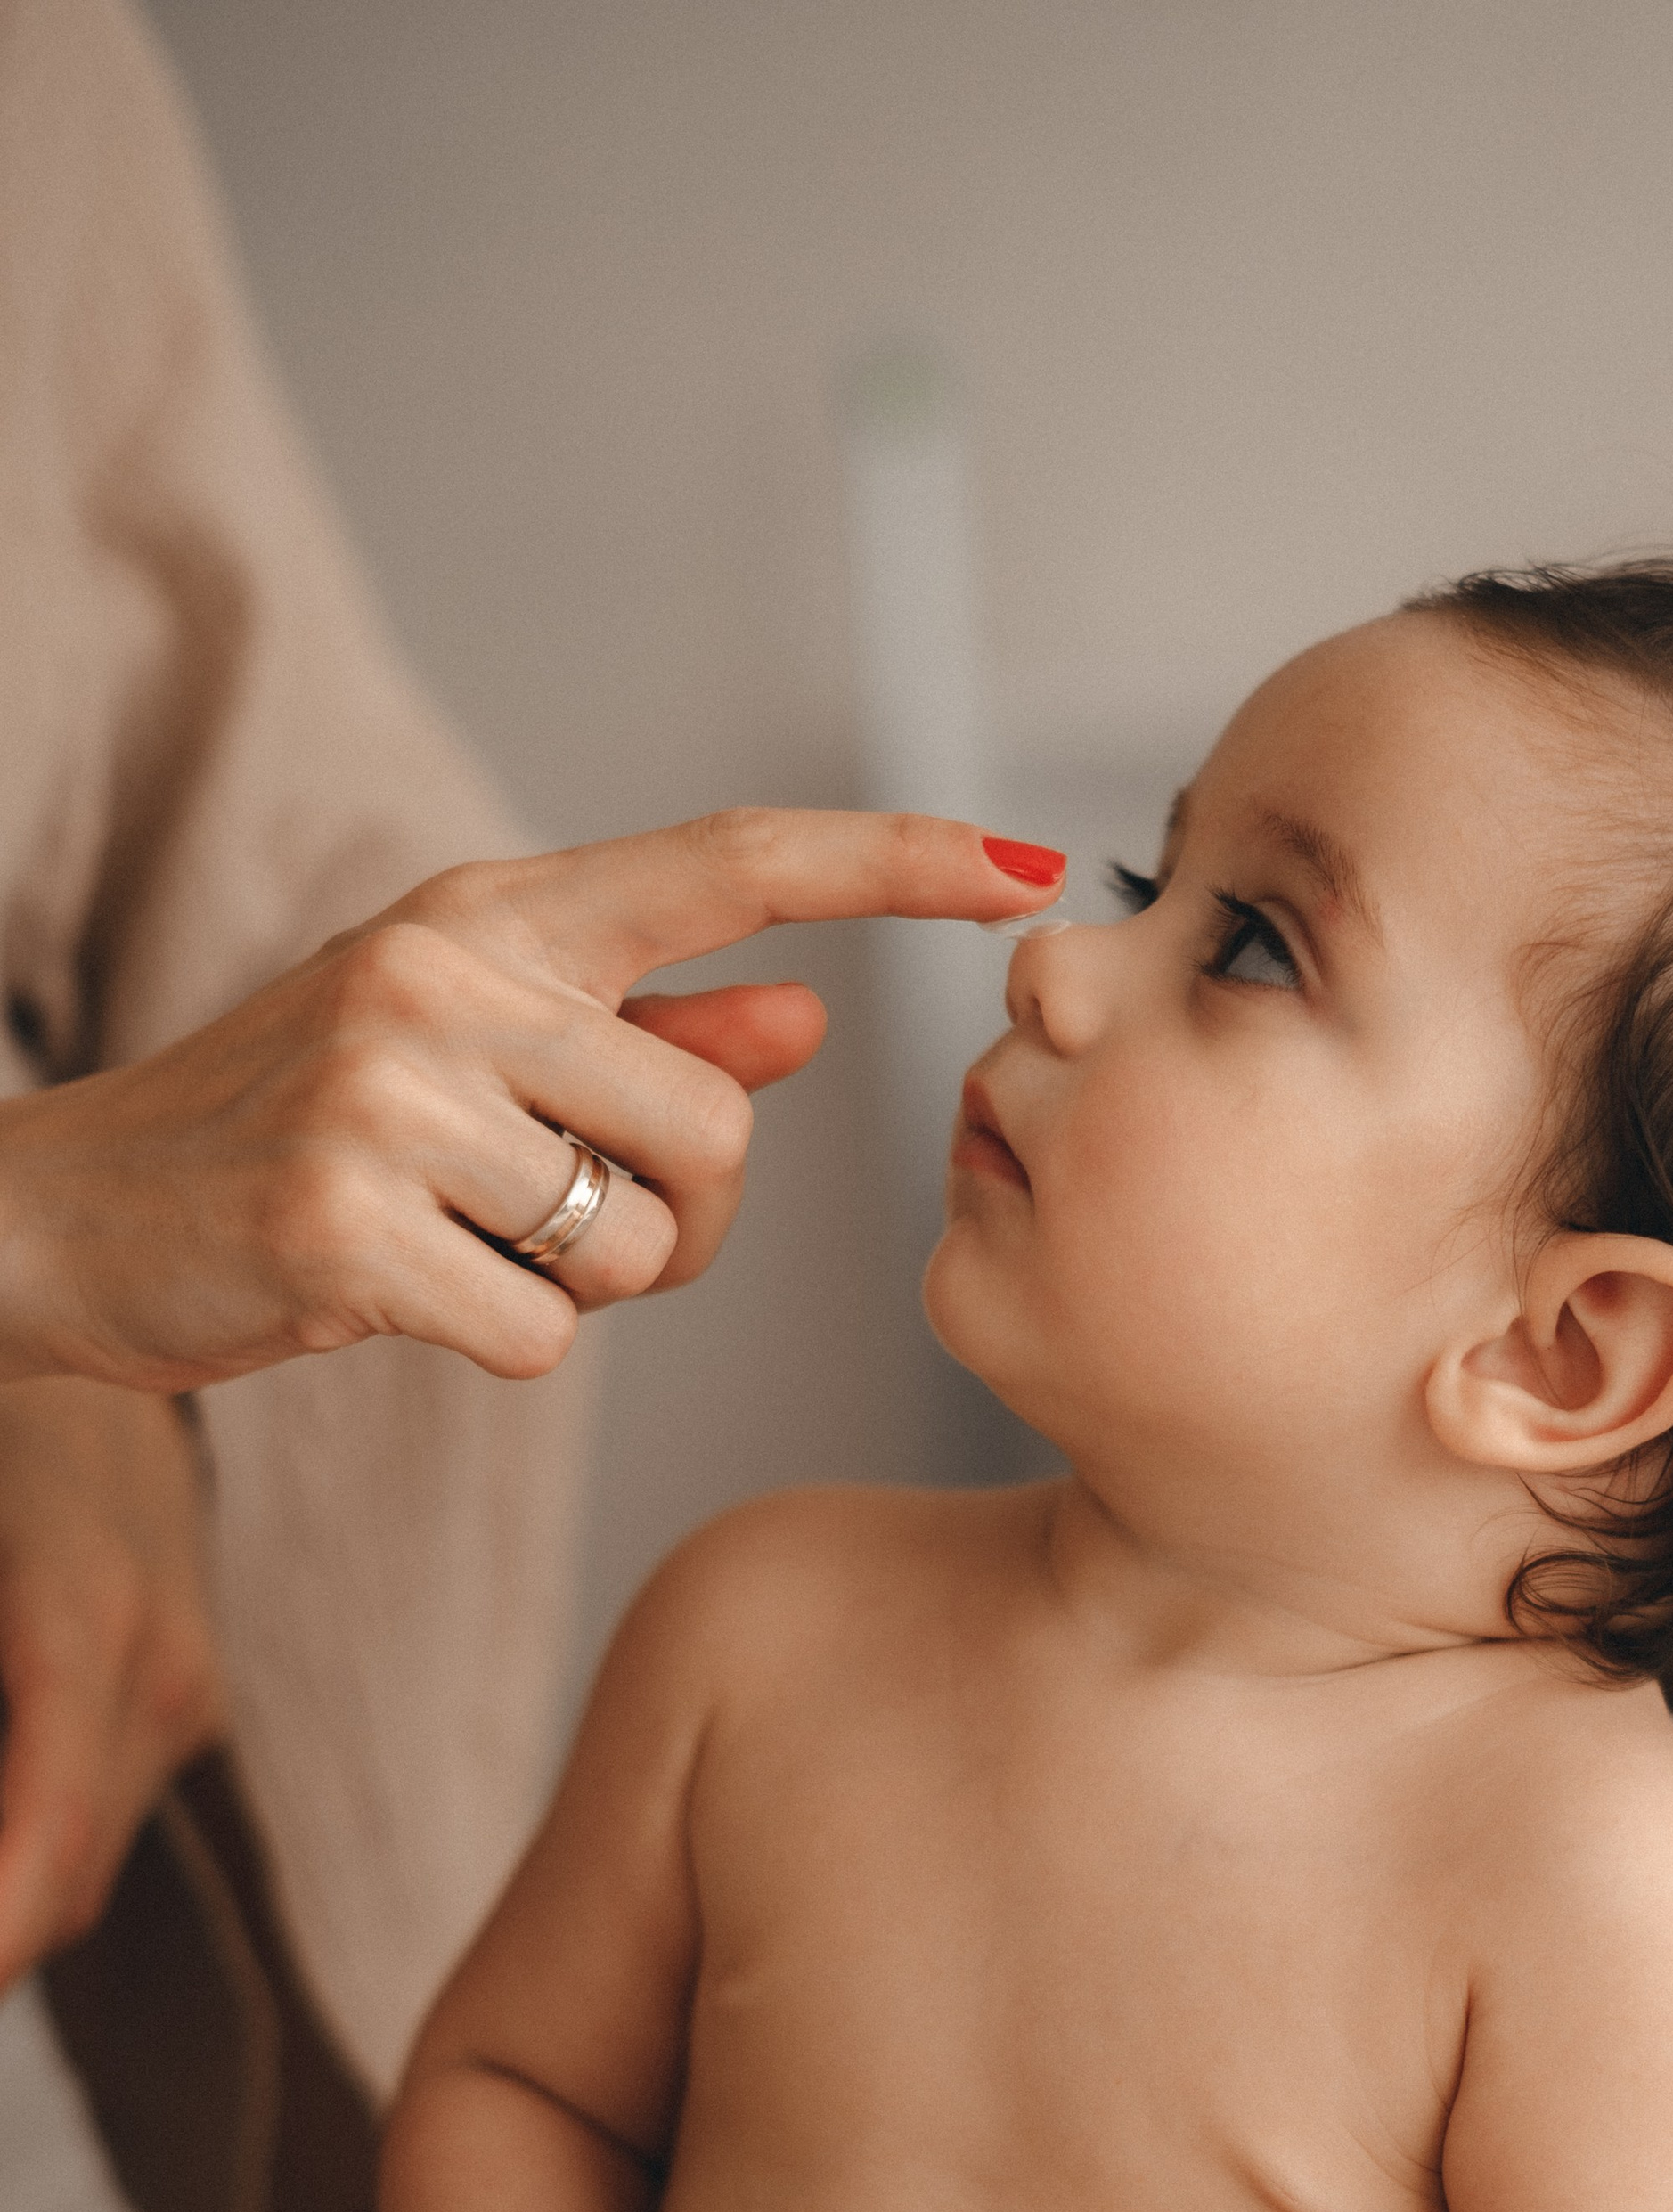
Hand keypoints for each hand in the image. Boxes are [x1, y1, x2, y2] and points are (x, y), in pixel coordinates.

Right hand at [0, 812, 1064, 1390]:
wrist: (75, 1215)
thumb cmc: (303, 1134)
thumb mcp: (468, 1052)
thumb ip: (642, 1038)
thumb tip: (800, 1020)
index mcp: (495, 913)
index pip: (732, 861)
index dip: (895, 864)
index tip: (1034, 873)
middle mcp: (443, 969)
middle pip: (719, 1133)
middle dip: (681, 1223)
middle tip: (566, 1229)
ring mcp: (386, 1092)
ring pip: (637, 1243)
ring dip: (587, 1288)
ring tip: (462, 1247)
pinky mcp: (345, 1226)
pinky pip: (545, 1333)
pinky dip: (501, 1346)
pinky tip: (400, 1298)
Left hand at [0, 1381, 223, 1986]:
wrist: (87, 1294)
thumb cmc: (1, 1425)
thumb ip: (6, 1674)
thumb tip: (2, 1812)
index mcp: (83, 1622)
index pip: (43, 1843)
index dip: (0, 1934)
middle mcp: (157, 1670)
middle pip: (62, 1876)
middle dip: (2, 1923)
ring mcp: (182, 1686)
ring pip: (81, 1856)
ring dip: (12, 1888)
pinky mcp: (184, 1691)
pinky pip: (92, 1806)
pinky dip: (28, 1835)